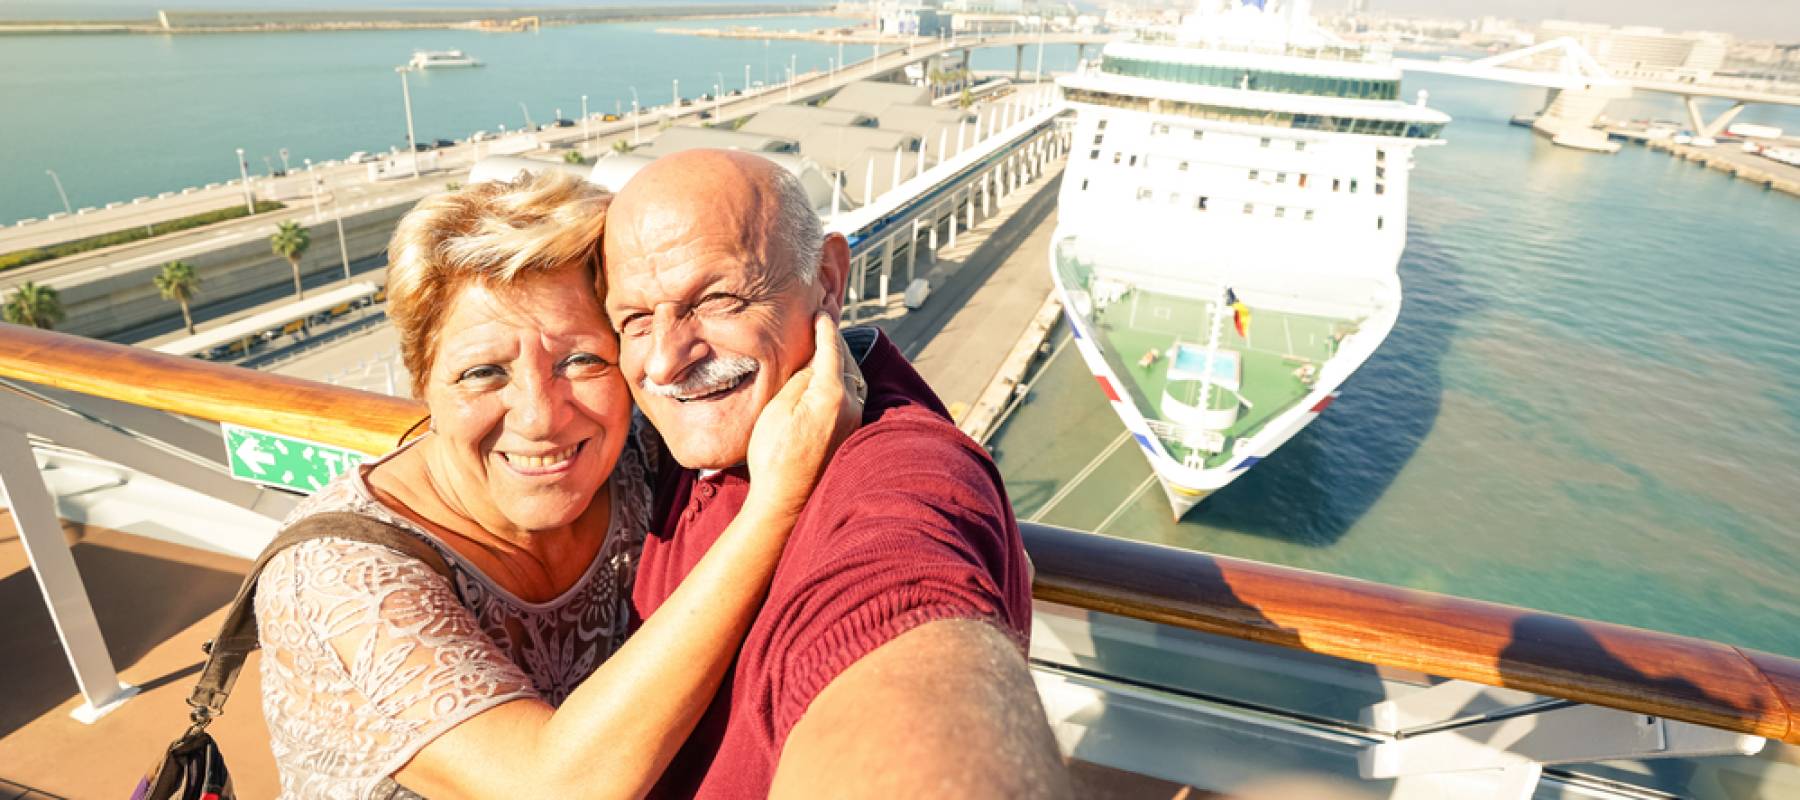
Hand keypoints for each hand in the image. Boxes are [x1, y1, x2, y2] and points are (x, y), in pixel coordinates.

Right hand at [745, 314, 864, 515]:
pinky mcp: (851, 435)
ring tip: (825, 348)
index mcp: (832, 394)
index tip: (821, 312)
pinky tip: (829, 381)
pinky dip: (842, 381)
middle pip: (847, 362)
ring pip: (852, 379)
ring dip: (840, 362)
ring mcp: (855, 422)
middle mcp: (852, 405)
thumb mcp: (778, 409)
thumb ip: (800, 380)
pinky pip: (852, 396)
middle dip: (835, 342)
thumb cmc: (774, 455)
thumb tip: (814, 364)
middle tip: (823, 324)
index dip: (825, 328)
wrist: (785, 501)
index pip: (831, 349)